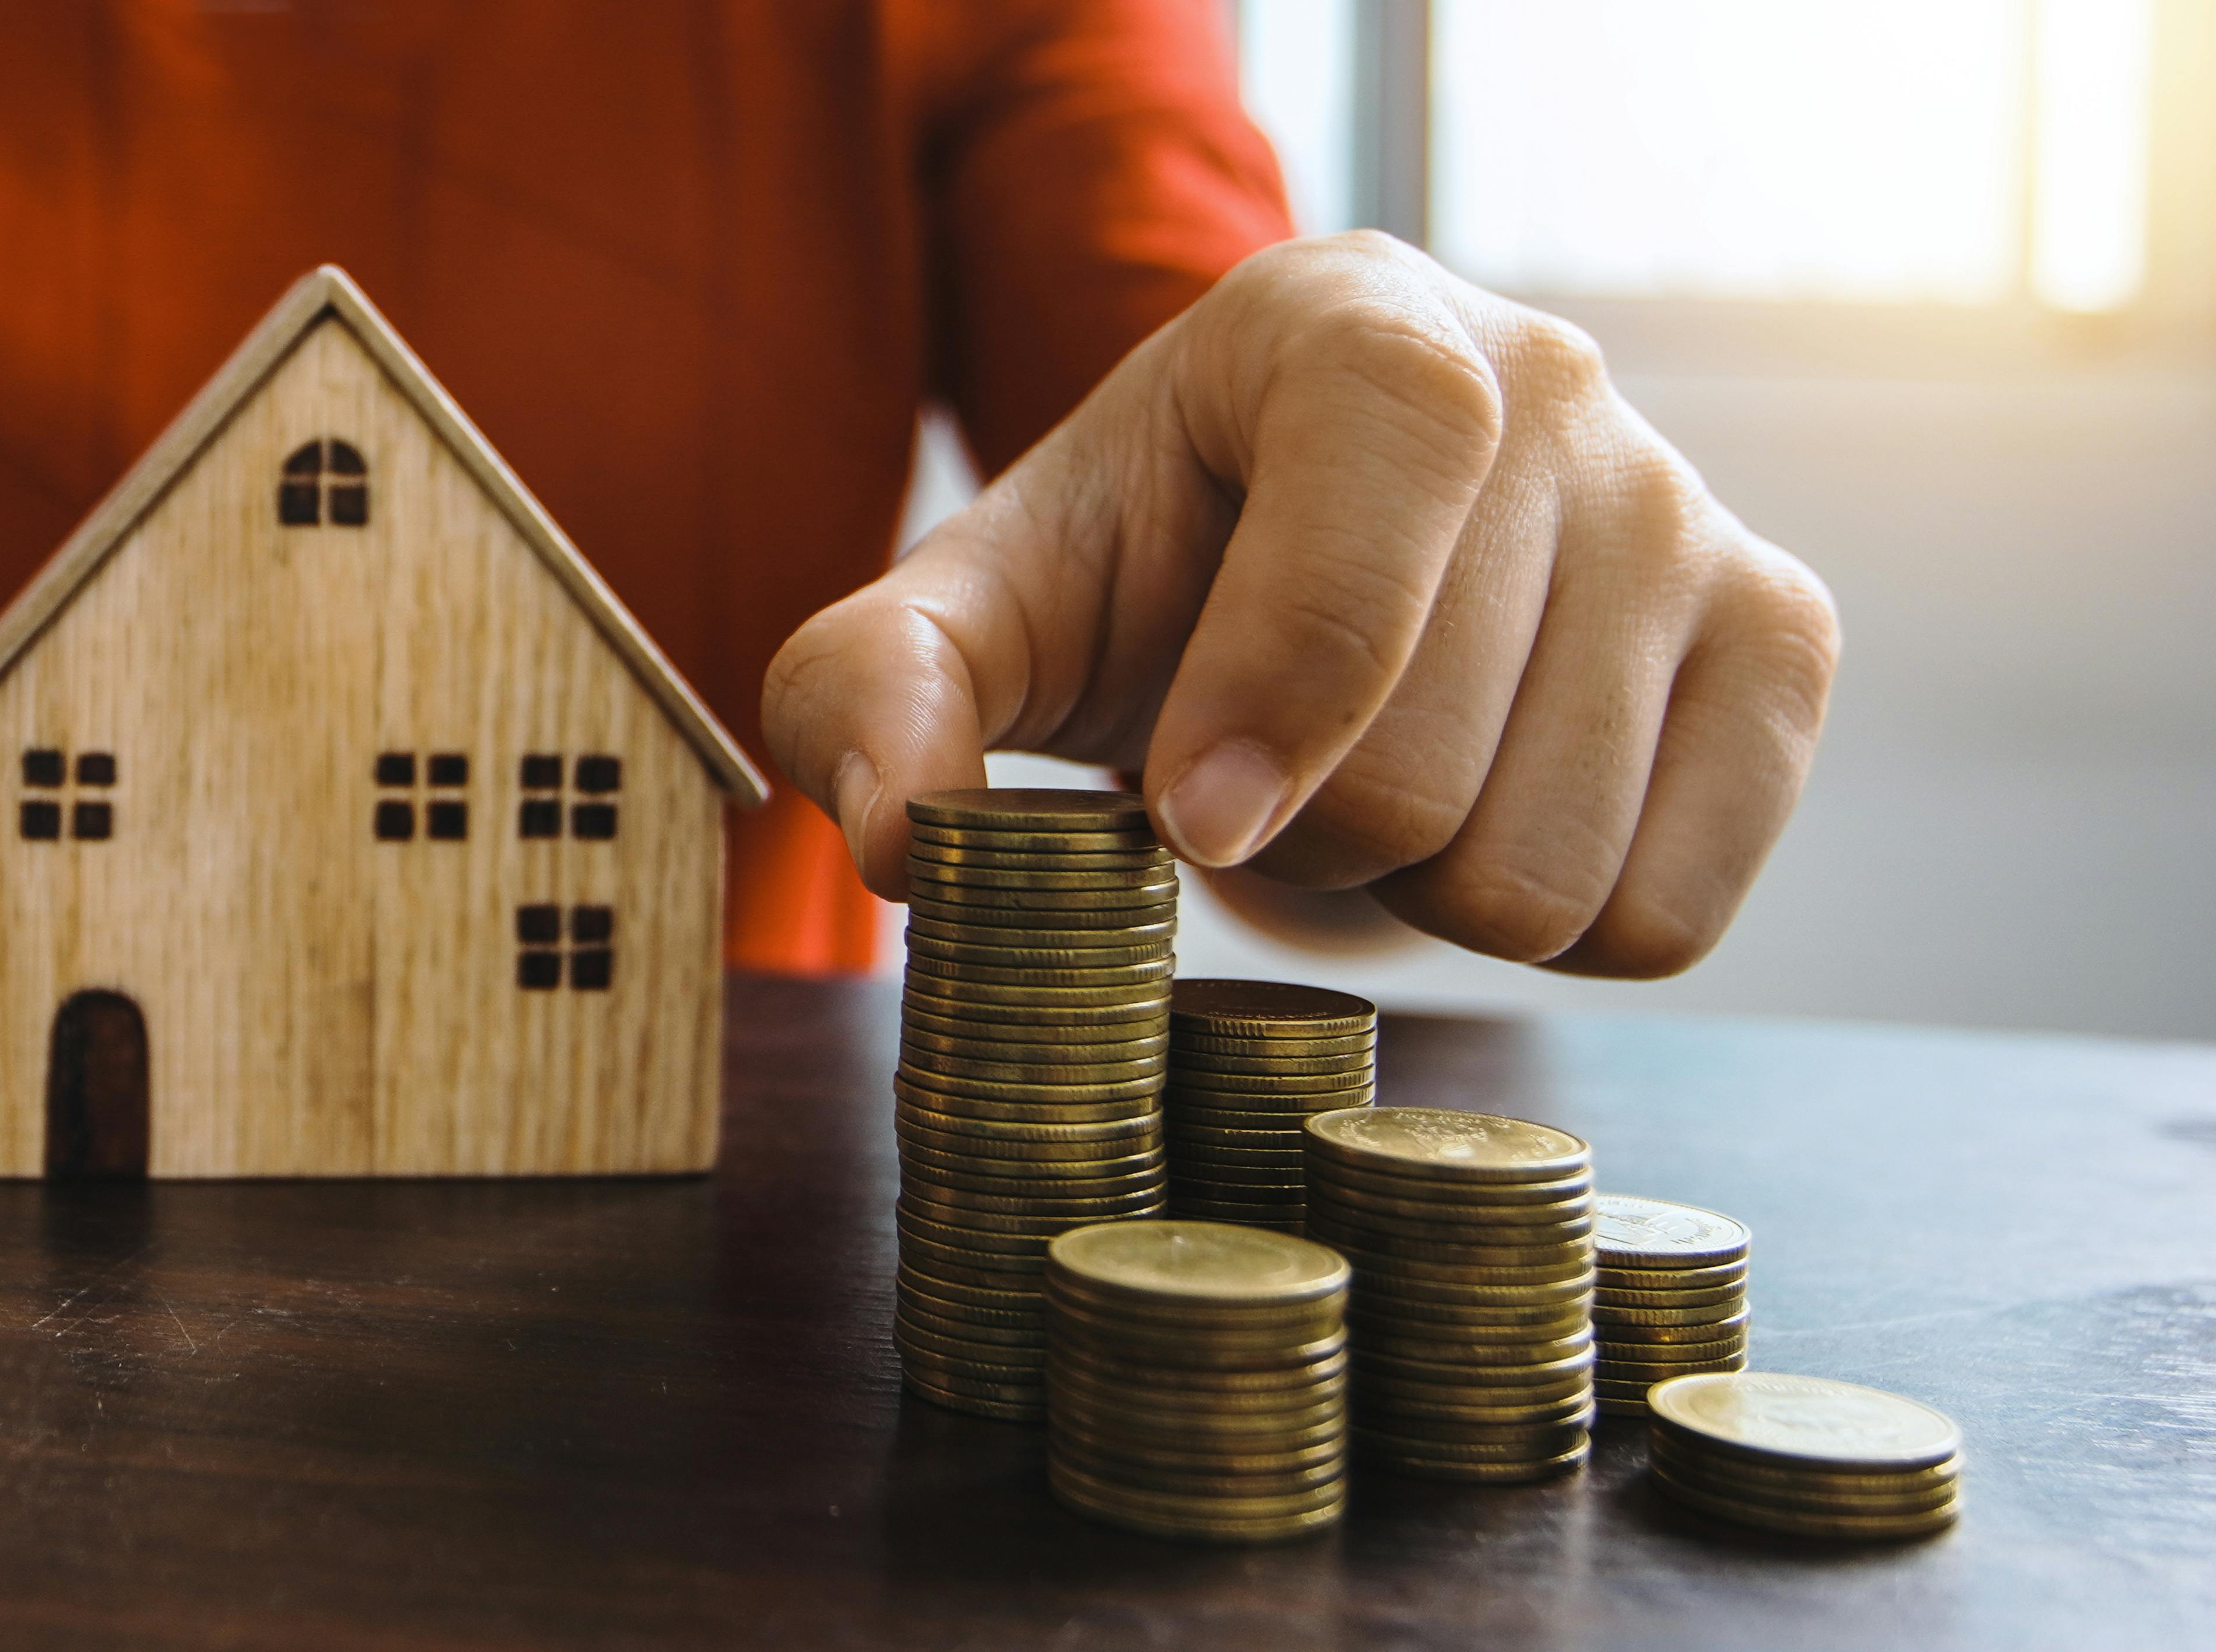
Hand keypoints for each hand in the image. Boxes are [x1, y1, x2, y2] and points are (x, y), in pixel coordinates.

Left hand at [761, 232, 1838, 977]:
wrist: (1276, 577)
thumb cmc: (1130, 581)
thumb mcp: (970, 616)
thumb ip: (871, 695)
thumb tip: (904, 839)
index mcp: (1353, 323)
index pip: (1389, 470)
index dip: (1287, 680)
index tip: (1182, 814)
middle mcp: (1554, 380)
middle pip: (1442, 754)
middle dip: (1310, 831)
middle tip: (1258, 780)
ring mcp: (1691, 509)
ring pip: (1554, 862)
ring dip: (1421, 888)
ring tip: (1367, 786)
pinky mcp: (1777, 642)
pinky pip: (1669, 910)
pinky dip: (1551, 925)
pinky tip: (1479, 819)